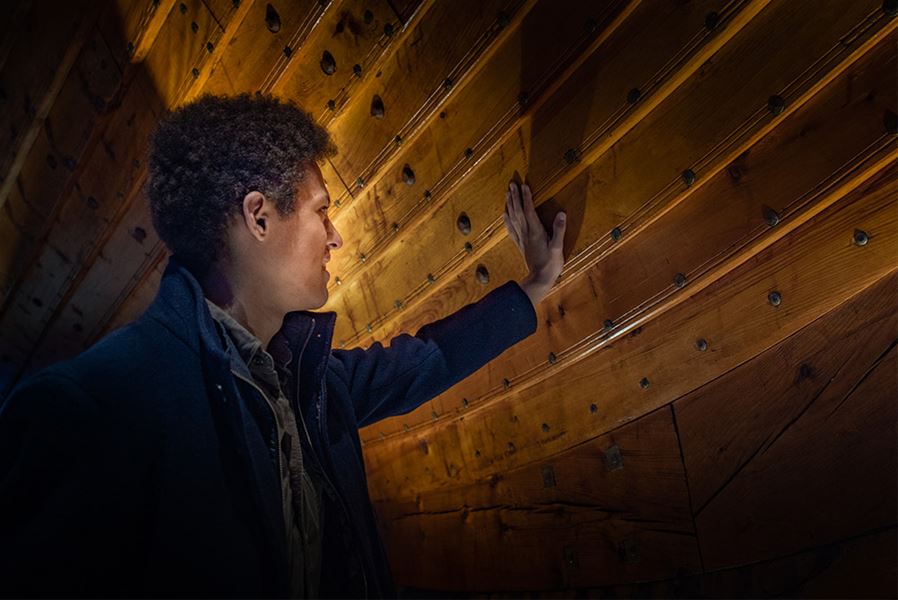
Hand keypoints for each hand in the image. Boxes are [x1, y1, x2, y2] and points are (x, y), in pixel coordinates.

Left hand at [502, 181, 565, 305]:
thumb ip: (559, 230)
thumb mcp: (558, 248)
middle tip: (511, 184)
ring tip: (507, 193)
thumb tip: (561, 214)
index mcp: (536, 232)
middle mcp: (526, 233)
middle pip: (518, 211)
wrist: (539, 280)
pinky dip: (507, 219)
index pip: (529, 210)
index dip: (526, 197)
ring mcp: (522, 239)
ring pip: (513, 218)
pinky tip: (504, 214)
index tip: (524, 185)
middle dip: (515, 197)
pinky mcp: (520, 244)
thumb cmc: (550, 265)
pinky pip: (511, 229)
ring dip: (510, 204)